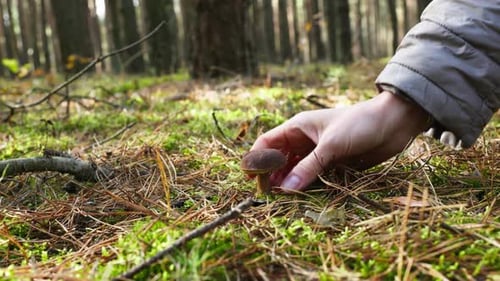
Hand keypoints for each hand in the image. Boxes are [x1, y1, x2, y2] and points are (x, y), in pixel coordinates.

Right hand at [251, 91, 429, 190]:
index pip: (267, 142)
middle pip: (278, 159)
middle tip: (267, 195)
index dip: (257, 159)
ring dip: (287, 182)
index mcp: (298, 127)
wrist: (393, 123)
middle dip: (271, 175)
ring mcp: (317, 152)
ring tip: (282, 198)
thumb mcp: (331, 145)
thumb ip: (308, 167)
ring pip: (293, 169)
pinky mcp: (331, 163)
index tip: (253, 179)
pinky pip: (311, 176)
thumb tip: (285, 188)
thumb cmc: (359, 124)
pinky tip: (301, 196)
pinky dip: (304, 186)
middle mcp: (304, 140)